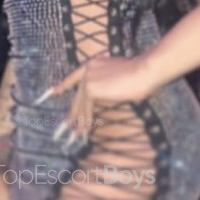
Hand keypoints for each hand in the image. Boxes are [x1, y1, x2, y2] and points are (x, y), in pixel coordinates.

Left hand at [37, 53, 156, 145]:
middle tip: (65, 127)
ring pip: (80, 105)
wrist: (145, 71)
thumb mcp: (120, 80)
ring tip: (75, 135)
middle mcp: (88, 69)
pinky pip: (86, 109)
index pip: (74, 76)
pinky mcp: (91, 88)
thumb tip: (102, 101)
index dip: (64, 85)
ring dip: (78, 122)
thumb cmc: (142, 76)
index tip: (54, 92)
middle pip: (77, 96)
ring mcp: (88, 78)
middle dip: (72, 114)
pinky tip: (85, 132)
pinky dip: (86, 122)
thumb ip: (108, 87)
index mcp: (94, 64)